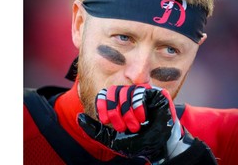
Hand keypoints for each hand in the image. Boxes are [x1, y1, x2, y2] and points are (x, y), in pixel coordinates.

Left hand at [78, 86, 216, 163]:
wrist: (158, 147)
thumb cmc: (136, 143)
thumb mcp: (111, 139)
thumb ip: (95, 130)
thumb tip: (79, 118)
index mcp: (119, 104)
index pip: (105, 94)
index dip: (102, 105)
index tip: (106, 120)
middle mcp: (130, 96)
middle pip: (114, 91)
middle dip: (115, 111)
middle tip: (122, 127)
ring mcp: (142, 93)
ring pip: (126, 92)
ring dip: (127, 112)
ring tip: (135, 126)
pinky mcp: (155, 93)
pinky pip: (140, 92)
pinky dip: (138, 107)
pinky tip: (143, 118)